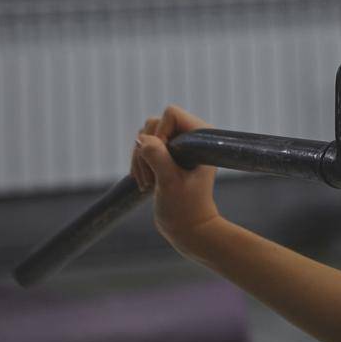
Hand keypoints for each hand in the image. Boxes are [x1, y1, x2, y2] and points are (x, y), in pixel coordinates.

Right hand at [130, 104, 222, 254]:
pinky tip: (144, 183)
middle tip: (151, 178)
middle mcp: (191, 136)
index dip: (160, 134)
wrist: (187, 227)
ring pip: (146, 136)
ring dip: (140, 159)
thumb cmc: (185, 207)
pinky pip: (143, 147)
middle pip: (154, 123)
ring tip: (147, 183)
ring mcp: (178, 144)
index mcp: (201, 136)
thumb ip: (159, 158)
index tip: (162, 162)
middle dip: (146, 150)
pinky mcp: (168, 155)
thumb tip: (142, 138)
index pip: (171, 114)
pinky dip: (139, 163)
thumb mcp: (170, 183)